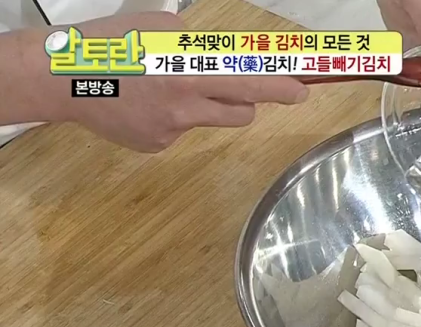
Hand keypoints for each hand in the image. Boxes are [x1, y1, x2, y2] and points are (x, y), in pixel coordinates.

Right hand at [20, 12, 308, 152]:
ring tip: (171, 89)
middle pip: (242, 113)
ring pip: (211, 121)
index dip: (281, 89)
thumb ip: (195, 44)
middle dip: (245, 100)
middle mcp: (187, 108)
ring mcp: (172, 132)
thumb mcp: (158, 29)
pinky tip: (143, 104)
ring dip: (207, 107)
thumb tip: (222, 51)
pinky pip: (180, 131)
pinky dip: (170, 118)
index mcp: (190, 74)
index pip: (251, 84)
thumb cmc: (108, 45)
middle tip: (231, 86)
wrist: (61, 80)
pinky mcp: (156, 145)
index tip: (302, 92)